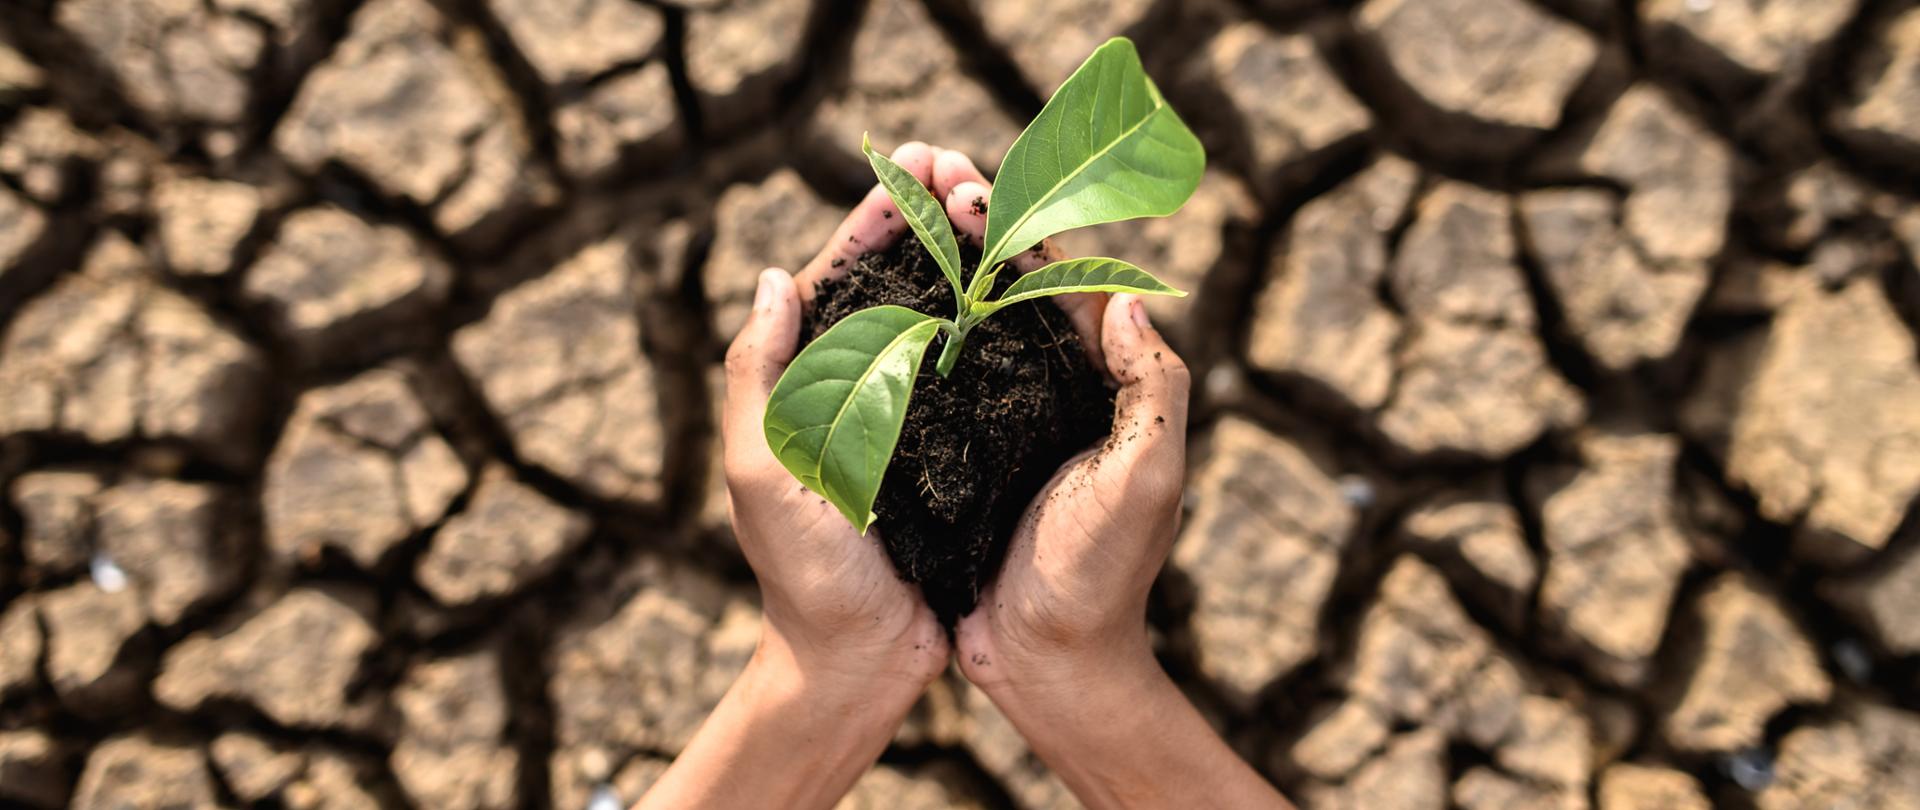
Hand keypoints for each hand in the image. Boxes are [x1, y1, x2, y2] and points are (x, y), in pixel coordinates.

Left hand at [641, 143, 949, 809]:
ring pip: (938, 317)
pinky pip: (977, 371)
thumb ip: (759, 378)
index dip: (874, 220)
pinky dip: (998, 323)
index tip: (913, 167)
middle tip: (964, 164)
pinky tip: (1030, 290)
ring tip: (1001, 206)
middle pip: (892, 285)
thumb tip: (778, 278)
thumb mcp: (763, 473)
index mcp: (804, 387)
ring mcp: (908, 419)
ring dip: (965, 258)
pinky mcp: (955, 451)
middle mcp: (856, 392)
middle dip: (925, 219)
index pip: (837, 281)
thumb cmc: (804, 577)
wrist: (859, 662)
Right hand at [939, 152, 1291, 808]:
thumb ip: (1155, 390)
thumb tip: (1132, 297)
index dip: (1018, 229)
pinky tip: (869, 308)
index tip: (966, 189)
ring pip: (972, 324)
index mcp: (1104, 387)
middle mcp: (1057, 394)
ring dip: (938, 267)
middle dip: (973, 228)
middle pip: (1014, 289)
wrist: (1050, 664)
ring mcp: (1007, 423)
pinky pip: (937, 380)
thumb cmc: (1101, 577)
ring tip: (895, 218)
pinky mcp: (964, 458)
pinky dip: (910, 334)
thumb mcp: (1145, 479)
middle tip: (923, 176)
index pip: (1065, 284)